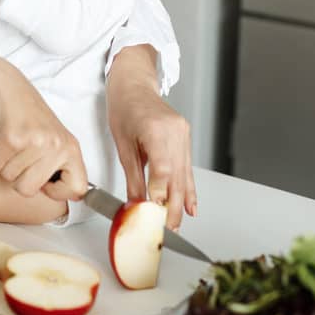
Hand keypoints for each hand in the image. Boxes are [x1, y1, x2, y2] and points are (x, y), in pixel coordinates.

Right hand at [0, 50, 88, 201]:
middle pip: (29, 190)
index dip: (56, 192)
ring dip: (1, 163)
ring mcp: (34, 142)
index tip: (44, 182)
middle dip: (16, 176)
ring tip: (8, 140)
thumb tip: (68, 196)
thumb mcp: (52, 137)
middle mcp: (56, 145)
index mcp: (70, 146)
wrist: (1, 84)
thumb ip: (57, 164)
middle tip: (17, 154)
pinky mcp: (11, 138)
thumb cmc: (24, 111)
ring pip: (9, 178)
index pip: (77, 189)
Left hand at [107, 45, 196, 229]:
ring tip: (177, 223)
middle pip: (177, 176)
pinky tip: (192, 206)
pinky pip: (188, 167)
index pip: (162, 168)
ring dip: (182, 201)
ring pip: (185, 174)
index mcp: (155, 129)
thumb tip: (136, 203)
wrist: (135, 86)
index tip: (155, 210)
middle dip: (173, 205)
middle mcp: (174, 132)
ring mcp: (183, 134)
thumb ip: (133, 176)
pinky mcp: (186, 138)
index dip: (160, 192)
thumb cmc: (124, 109)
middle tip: (168, 228)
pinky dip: (189, 188)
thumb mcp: (122, 144)